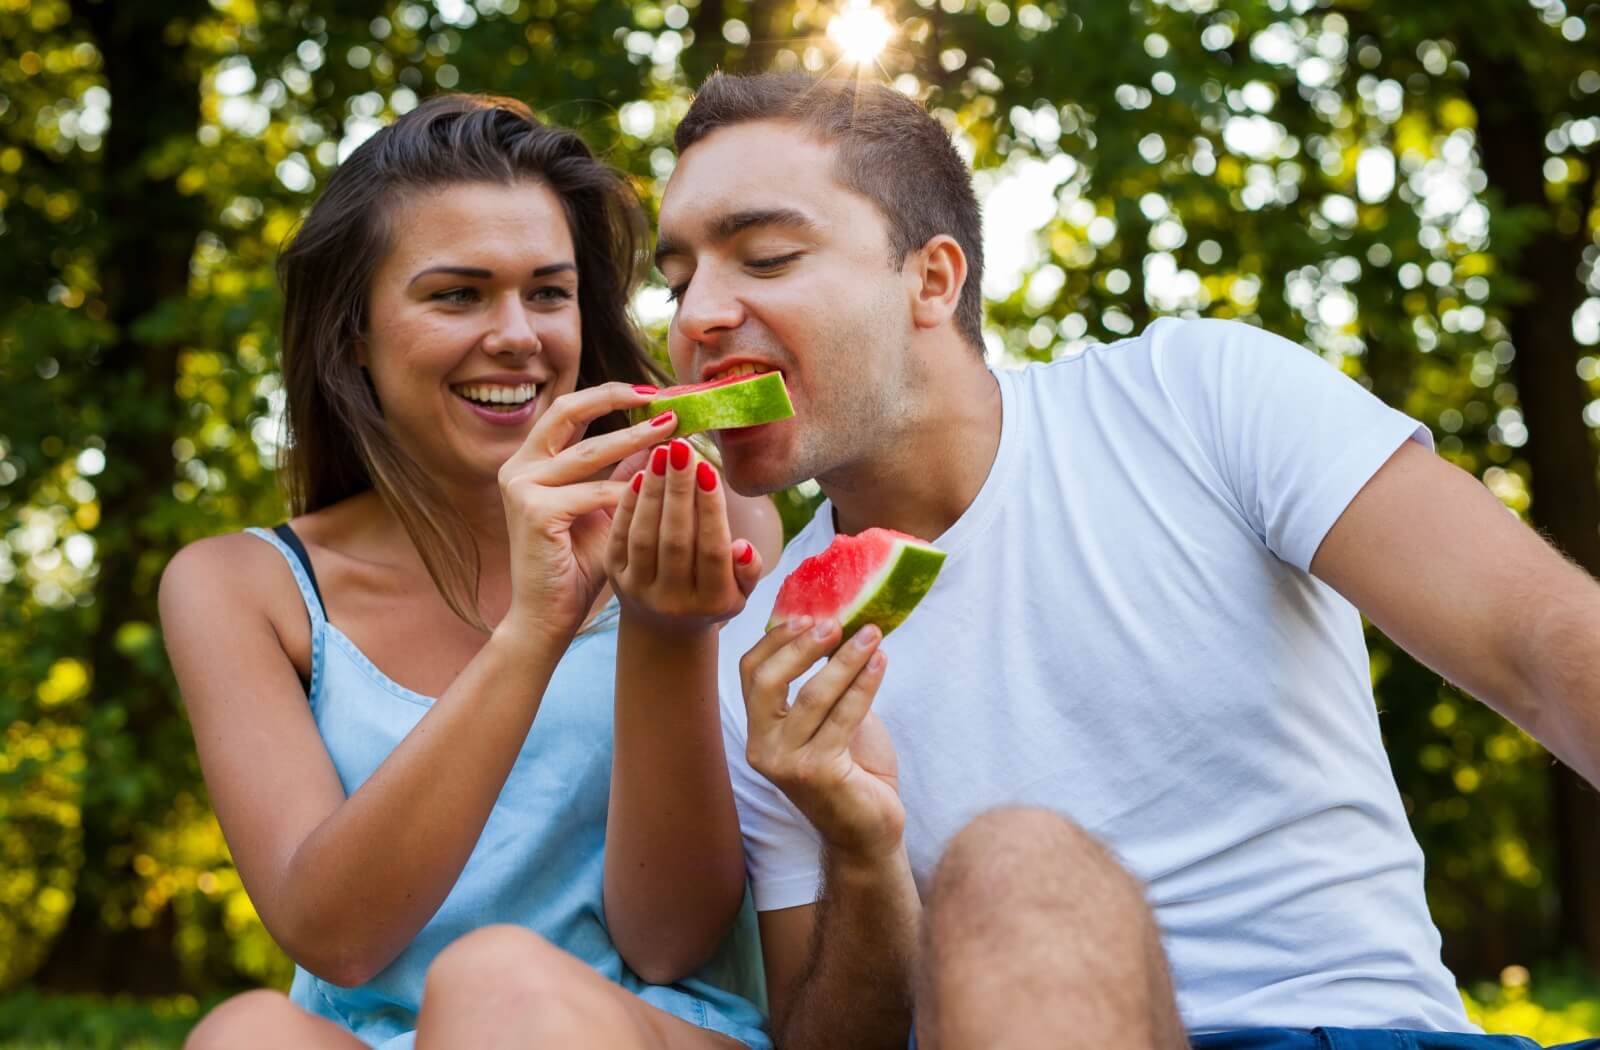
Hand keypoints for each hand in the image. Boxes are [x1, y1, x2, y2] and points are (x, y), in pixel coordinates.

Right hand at [496, 383, 673, 644]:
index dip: (610, 395)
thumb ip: (621, 473)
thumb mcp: (604, 508)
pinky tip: (658, 489)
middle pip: (569, 411)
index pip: (570, 411)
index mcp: (531, 461)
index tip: (653, 391)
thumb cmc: (575, 566)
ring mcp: (522, 486)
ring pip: (590, 451)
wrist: (547, 616)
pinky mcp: (535, 511)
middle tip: (662, 396)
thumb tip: (660, 438)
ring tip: (673, 428)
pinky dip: (628, 492)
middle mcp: (519, 466)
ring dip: (636, 438)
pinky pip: (594, 493)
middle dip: (618, 398)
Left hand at [606, 437, 763, 636]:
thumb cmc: (711, 599)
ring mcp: (639, 590)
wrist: (664, 630)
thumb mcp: (740, 595)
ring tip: (662, 452)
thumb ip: (748, 571)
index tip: (709, 469)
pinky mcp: (614, 577)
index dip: (710, 511)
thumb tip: (741, 546)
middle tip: (682, 448)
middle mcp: (672, 600)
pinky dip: (629, 504)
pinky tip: (640, 474)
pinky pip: (620, 536)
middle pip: (676, 539)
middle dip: (679, 491)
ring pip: (645, 535)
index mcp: (711, 603)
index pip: (712, 551)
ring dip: (653, 491)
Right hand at [740, 618, 904, 862]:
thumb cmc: (851, 771)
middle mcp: (763, 748)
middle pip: (767, 681)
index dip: (775, 640)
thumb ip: (826, 684)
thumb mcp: (830, 720)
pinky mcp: (819, 772)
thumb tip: (839, 628)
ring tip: (871, 635)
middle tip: (836, 622)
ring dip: (845, 659)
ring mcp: (787, 763)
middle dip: (802, 645)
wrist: (867, 831)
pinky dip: (864, 684)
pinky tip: (880, 662)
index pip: (750, 674)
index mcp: (759, 732)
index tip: (808, 615)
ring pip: (811, 696)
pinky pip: (843, 716)